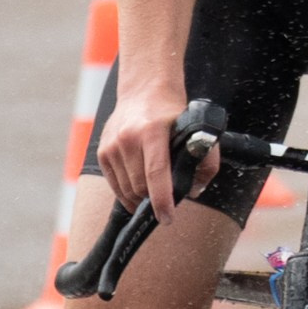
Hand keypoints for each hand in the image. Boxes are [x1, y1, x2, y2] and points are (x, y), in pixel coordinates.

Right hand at [95, 84, 215, 222]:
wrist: (145, 90)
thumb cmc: (174, 112)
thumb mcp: (195, 129)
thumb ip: (205, 160)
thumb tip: (194, 190)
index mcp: (152, 132)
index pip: (156, 174)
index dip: (162, 200)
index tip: (167, 218)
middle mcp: (127, 139)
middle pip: (139, 186)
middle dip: (153, 200)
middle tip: (168, 201)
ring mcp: (111, 146)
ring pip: (125, 188)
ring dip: (140, 198)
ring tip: (154, 195)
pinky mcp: (102, 152)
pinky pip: (114, 184)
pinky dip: (127, 193)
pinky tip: (138, 192)